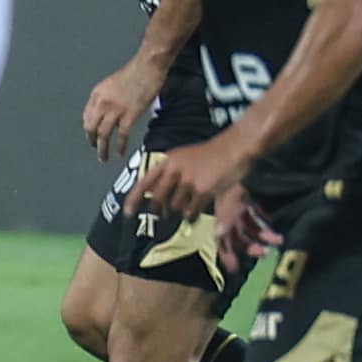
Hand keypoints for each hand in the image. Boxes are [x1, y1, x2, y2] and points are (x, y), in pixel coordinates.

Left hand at [82, 54, 165, 162]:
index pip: (86, 116)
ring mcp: (115, 109)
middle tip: (96, 149)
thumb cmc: (135, 72)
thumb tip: (107, 112)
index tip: (91, 136)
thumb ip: (106, 98)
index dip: (88, 129)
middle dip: (92, 141)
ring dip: (102, 148)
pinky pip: (121, 135)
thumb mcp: (112, 83)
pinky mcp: (129, 114)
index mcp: (97, 94)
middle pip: (91, 127)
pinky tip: (119, 152)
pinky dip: (120, 146)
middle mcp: (102, 102)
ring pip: (103, 134)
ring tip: (103, 158)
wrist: (148, 66)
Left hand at [125, 133, 250, 217]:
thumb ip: (170, 174)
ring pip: (174, 207)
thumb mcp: (184, 157)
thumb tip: (158, 199)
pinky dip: (192, 214)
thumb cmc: (211, 154)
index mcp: (168, 161)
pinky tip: (198, 208)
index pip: (145, 182)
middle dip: (158, 210)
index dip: (133, 199)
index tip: (127, 213)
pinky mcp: (203, 190)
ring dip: (180, 210)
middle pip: (157, 199)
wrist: (235, 147)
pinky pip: (191, 211)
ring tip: (190, 203)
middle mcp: (175, 170)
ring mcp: (188, 180)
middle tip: (163, 214)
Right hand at [214, 183, 282, 273]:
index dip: (226, 254)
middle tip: (264, 253)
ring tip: (278, 240)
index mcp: (222, 214)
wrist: (244, 156)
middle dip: (250, 247)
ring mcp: (243, 205)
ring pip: (252, 227)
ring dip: (263, 236)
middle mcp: (231, 212)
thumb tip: (219, 237)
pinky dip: (266, 222)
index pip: (222, 240)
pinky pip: (259, 214)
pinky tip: (274, 224)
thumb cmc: (233, 179)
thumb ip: (225, 222)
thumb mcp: (228, 202)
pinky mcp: (253, 198)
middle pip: (239, 236)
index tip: (234, 269)